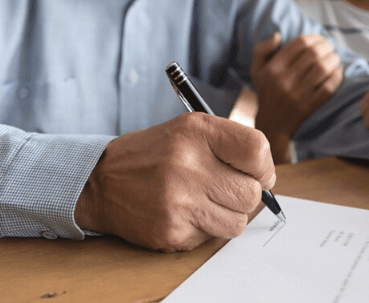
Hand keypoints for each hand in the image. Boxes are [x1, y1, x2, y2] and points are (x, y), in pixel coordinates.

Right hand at [74, 113, 274, 251]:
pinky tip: (183, 213)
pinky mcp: (171, 231)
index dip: (264, 167)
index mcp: (195, 131)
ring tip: (202, 200)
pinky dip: (203, 228)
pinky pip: (212, 238)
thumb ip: (230, 144)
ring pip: (237, 222)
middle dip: (244, 194)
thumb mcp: (189, 130)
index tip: (256, 173)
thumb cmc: (155, 154)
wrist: (101, 181)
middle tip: (224, 188)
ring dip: (226, 215)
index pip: (257, 151)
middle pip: (251, 193)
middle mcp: (186, 164)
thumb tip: (267, 176)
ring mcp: (178, 201)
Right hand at [250, 33, 342, 163]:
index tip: (320, 39)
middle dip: (327, 46)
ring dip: (333, 59)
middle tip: (330, 46)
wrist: (272, 124)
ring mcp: (298, 94)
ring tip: (335, 57)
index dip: (314, 37)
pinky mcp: (310, 105)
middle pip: (314, 54)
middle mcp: (285, 80)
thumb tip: (278, 35)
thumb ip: (262, 50)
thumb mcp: (256, 70)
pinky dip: (336, 77)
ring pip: (323, 68)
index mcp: (273, 68)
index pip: (300, 43)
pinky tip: (338, 72)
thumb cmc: (266, 92)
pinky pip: (328, 87)